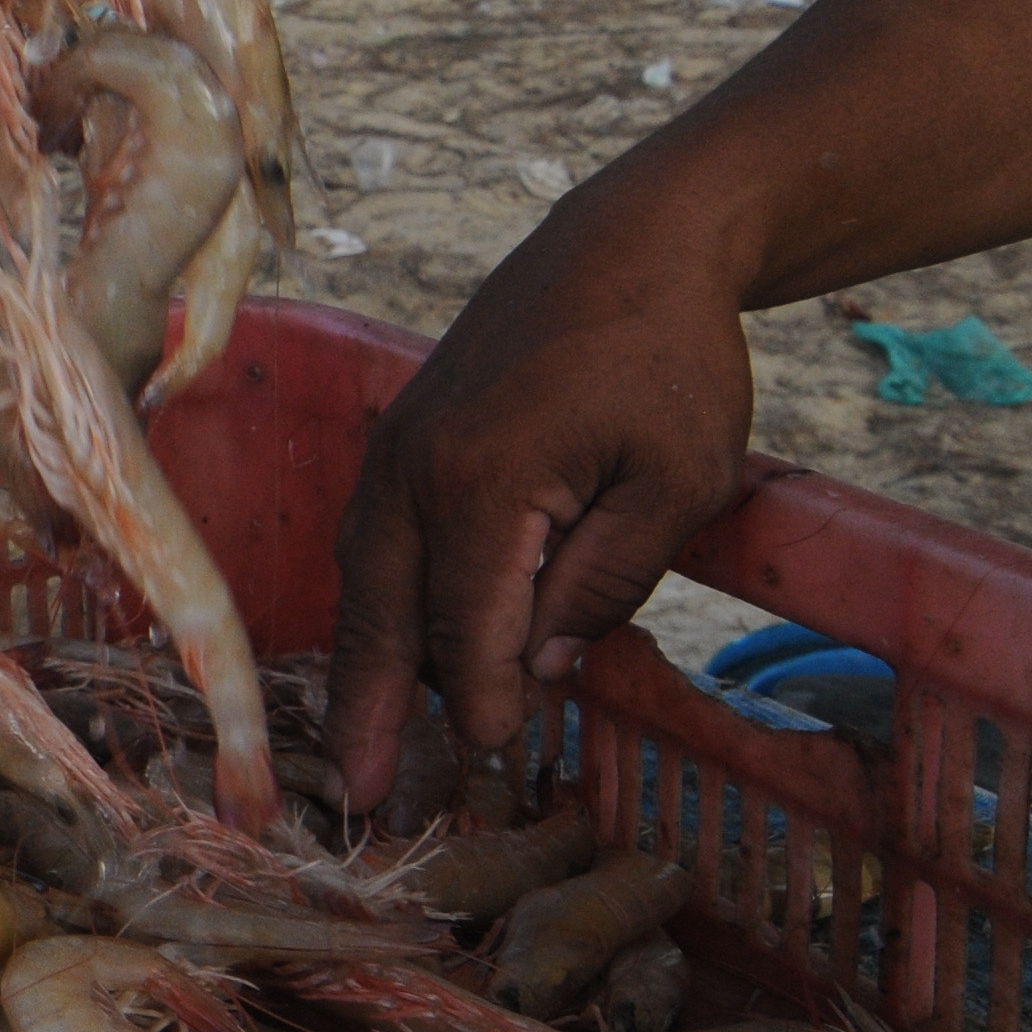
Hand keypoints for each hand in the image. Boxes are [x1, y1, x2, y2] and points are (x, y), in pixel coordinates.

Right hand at [323, 183, 759, 819]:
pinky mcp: (406, 431)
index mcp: (480, 483)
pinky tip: (386, 639)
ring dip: (361, 659)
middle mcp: (413, 468)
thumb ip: (603, 583)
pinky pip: (374, 534)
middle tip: (363, 792)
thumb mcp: (676, 483)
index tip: (493, 760)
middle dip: (368, 708)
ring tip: (355, 737)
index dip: (481, 703)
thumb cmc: (670, 357)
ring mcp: (399, 445)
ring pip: (365, 575)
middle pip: (380, 613)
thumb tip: (535, 666)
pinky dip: (374, 599)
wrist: (632, 239)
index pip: (465, 628)